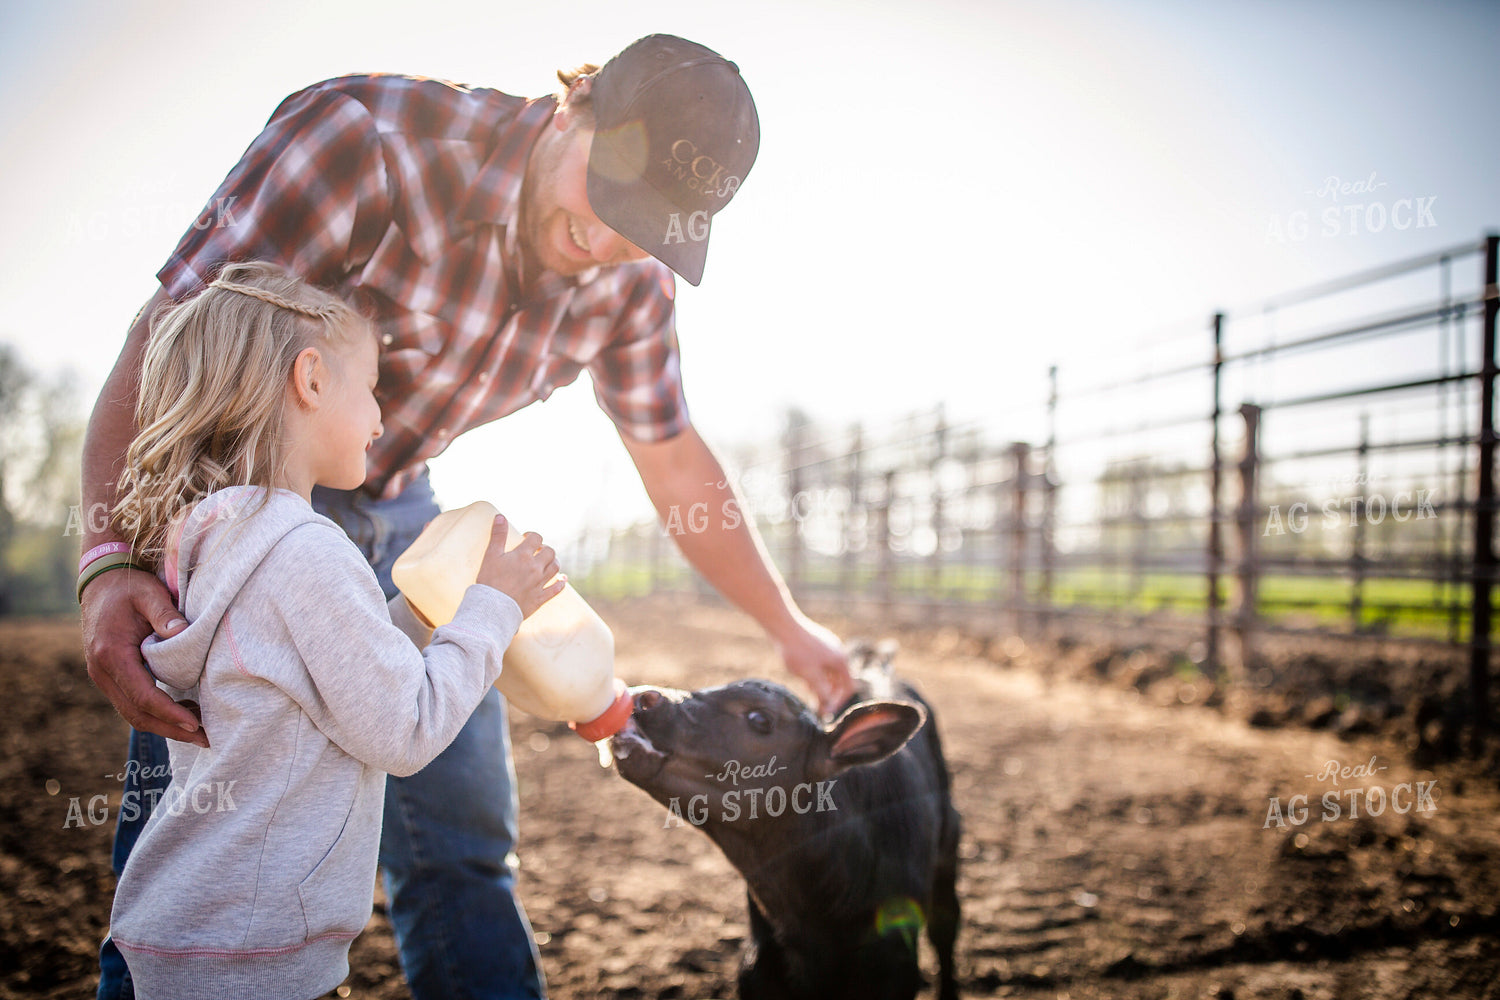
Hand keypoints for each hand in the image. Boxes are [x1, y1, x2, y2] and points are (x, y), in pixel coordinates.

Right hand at [82, 567, 208, 746]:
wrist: (100, 584)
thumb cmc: (128, 587)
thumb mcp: (149, 593)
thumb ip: (165, 613)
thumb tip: (181, 633)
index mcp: (111, 655)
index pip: (143, 696)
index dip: (169, 713)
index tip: (196, 725)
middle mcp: (102, 672)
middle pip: (137, 714)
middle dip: (171, 730)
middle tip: (205, 739)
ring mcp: (104, 677)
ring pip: (133, 714)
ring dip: (165, 726)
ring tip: (200, 730)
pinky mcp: (112, 678)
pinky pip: (132, 704)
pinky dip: (157, 714)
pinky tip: (184, 712)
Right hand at [476, 515, 565, 618]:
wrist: (491, 609)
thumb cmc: (489, 581)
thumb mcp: (491, 555)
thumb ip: (497, 535)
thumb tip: (500, 516)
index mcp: (523, 556)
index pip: (536, 538)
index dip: (532, 535)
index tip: (526, 538)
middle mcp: (535, 568)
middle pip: (550, 552)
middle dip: (545, 549)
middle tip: (537, 550)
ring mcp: (539, 584)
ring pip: (555, 568)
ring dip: (554, 562)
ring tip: (548, 561)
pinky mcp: (540, 598)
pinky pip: (556, 589)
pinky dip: (561, 583)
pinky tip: (562, 580)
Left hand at [775, 615, 855, 717]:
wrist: (782, 623)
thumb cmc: (797, 650)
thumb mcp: (810, 676)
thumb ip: (822, 692)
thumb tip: (829, 709)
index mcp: (840, 660)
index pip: (848, 687)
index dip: (838, 701)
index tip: (826, 711)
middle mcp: (838, 652)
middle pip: (839, 679)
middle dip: (829, 693)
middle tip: (816, 706)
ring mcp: (828, 645)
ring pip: (829, 670)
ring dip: (822, 684)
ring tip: (810, 693)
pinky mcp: (817, 641)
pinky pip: (821, 662)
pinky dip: (816, 672)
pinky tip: (804, 677)